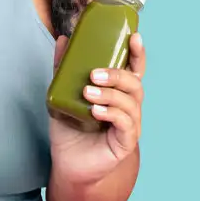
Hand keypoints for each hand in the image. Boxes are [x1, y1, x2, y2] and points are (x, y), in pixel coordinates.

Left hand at [48, 32, 146, 185]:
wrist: (68, 163)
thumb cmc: (70, 128)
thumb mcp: (63, 94)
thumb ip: (64, 68)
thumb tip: (62, 39)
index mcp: (118, 91)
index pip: (133, 69)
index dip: (137, 53)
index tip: (134, 37)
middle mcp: (128, 105)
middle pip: (135, 83)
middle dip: (118, 74)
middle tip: (95, 74)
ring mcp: (130, 124)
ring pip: (131, 102)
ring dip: (110, 94)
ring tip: (88, 93)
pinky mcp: (125, 142)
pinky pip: (125, 123)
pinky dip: (112, 114)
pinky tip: (95, 111)